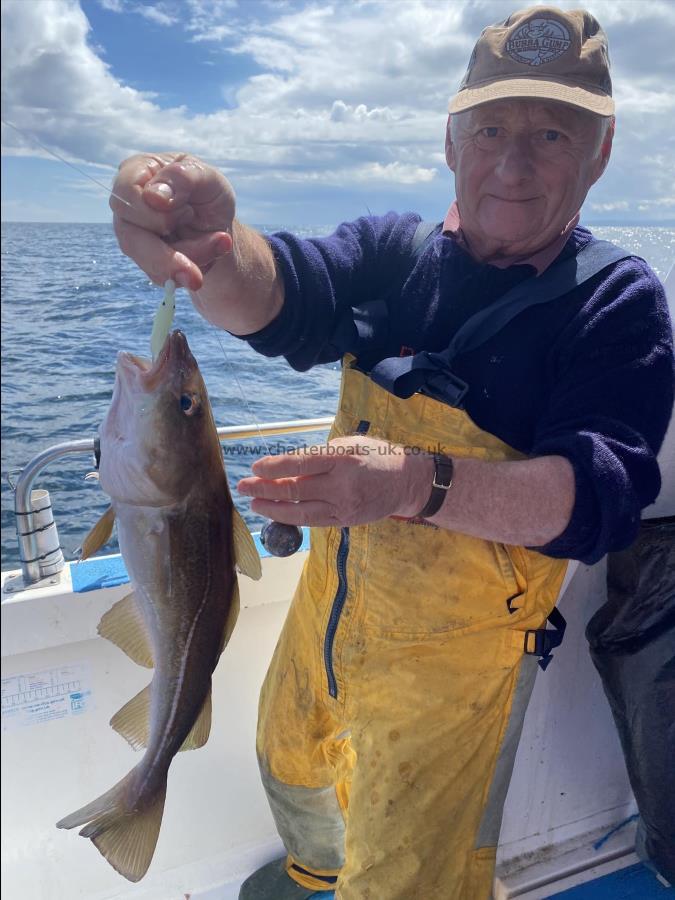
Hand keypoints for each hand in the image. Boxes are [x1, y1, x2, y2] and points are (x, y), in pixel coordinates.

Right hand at [110, 153, 235, 290]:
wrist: (219, 225)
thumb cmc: (209, 193)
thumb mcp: (208, 177)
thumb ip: (183, 178)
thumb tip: (153, 197)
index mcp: (135, 173)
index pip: (125, 194)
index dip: (152, 211)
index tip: (187, 213)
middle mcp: (126, 207)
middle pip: (131, 238)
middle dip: (171, 253)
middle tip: (213, 250)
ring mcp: (133, 237)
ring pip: (149, 262)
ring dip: (191, 258)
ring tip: (220, 243)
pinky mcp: (146, 261)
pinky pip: (162, 277)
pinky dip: (191, 270)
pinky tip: (210, 252)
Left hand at [237, 436, 433, 526]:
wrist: (406, 483)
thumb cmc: (376, 455)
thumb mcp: (350, 443)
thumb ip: (320, 454)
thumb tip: (288, 465)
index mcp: (342, 459)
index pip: (301, 464)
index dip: (275, 467)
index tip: (255, 467)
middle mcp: (342, 485)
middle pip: (295, 490)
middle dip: (264, 489)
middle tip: (243, 487)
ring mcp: (343, 506)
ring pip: (300, 512)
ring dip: (272, 508)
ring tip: (254, 504)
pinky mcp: (345, 520)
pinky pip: (312, 521)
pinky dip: (291, 518)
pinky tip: (276, 513)